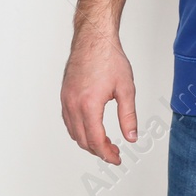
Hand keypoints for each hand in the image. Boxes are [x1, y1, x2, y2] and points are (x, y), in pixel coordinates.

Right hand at [61, 34, 138, 164]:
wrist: (94, 38)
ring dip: (87, 142)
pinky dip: (78, 130)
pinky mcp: (64, 94)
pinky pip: (68, 120)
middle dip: (98, 151)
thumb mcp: (126, 89)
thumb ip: (128, 117)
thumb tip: (131, 138)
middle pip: (83, 140)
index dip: (106, 154)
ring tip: (104, 143)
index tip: (117, 158)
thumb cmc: (109, 58)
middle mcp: (73, 104)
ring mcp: (66, 99)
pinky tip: (90, 128)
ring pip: (73, 132)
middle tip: (114, 153)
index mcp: (89, 105)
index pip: (95, 141)